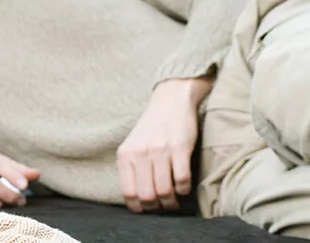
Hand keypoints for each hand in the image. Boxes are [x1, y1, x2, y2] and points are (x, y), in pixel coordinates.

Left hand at [116, 77, 209, 213]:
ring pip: (164, 191)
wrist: (170, 100)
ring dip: (172, 202)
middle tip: (164, 205)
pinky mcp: (180, 147)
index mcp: (125, 154)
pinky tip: (184, 186)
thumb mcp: (133, 145)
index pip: (128, 192)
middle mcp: (140, 153)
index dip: (138, 207)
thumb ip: (131, 167)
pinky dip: (184, 189)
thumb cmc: (152, 127)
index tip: (147, 209)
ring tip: (175, 200)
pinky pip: (182, 179)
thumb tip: (136, 198)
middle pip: (147, 196)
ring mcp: (160, 150)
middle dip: (156, 207)